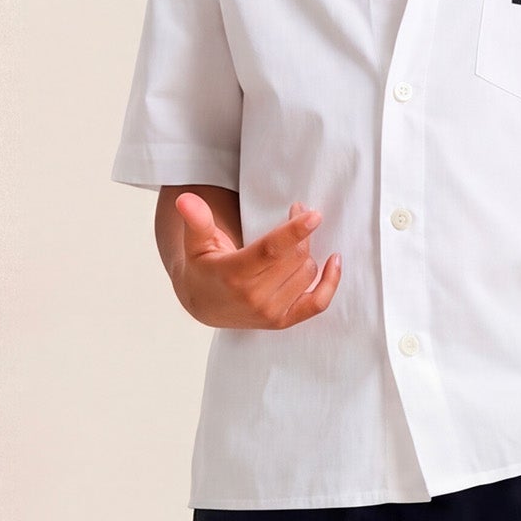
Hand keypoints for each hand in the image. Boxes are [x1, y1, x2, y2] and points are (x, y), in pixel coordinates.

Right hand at [171, 194, 340, 329]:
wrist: (204, 305)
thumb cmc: (203, 266)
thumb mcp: (196, 242)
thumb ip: (196, 220)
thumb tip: (186, 199)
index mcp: (233, 274)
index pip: (270, 251)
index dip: (294, 232)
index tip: (314, 215)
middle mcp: (254, 297)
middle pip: (294, 257)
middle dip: (302, 231)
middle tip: (297, 210)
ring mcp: (270, 312)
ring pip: (307, 272)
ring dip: (308, 250)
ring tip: (299, 236)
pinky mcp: (283, 321)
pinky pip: (317, 303)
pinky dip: (330, 283)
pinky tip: (334, 261)